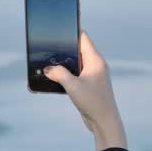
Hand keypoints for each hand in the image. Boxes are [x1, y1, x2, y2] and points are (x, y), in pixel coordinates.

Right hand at [43, 31, 127, 150]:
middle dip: (64, 49)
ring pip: (77, 63)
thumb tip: (47, 69)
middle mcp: (96, 65)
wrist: (104, 122)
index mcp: (95, 60)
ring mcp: (94, 75)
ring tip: (49, 62)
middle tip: (49, 46)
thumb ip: (59, 74)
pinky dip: (67, 74)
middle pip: (78, 50)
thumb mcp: (72, 86)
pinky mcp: (90, 85)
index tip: (59, 28)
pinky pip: (77, 74)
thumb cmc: (92, 102)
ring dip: (65, 63)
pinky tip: (56, 78)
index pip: (83, 38)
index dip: (71, 31)